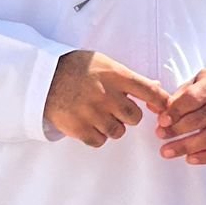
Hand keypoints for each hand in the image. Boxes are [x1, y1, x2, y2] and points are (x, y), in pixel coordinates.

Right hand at [43, 50, 168, 147]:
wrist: (43, 77)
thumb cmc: (75, 68)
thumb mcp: (103, 63)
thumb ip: (128, 77)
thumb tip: (156, 87)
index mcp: (115, 76)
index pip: (149, 91)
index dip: (161, 102)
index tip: (163, 108)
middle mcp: (106, 95)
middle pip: (135, 117)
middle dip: (128, 115)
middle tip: (116, 109)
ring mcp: (92, 113)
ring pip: (118, 132)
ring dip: (112, 126)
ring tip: (99, 115)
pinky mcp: (79, 128)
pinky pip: (100, 141)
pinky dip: (97, 135)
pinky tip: (89, 123)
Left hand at [156, 70, 205, 164]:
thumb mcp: (195, 83)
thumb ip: (176, 96)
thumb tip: (153, 107)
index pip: (193, 98)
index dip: (176, 111)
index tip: (162, 121)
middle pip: (201, 119)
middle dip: (177, 130)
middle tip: (160, 136)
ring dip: (187, 146)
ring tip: (168, 151)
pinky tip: (190, 159)